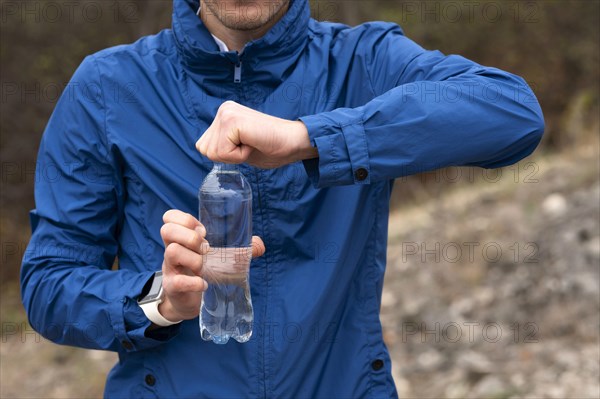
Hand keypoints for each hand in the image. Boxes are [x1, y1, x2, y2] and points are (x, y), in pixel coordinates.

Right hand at [157, 209, 265, 322]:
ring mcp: (170, 268)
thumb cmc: (203, 272)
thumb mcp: (218, 257)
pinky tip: (204, 284)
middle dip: (191, 236)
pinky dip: (194, 282)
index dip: (185, 219)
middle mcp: (171, 249)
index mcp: (181, 238)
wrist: (190, 301)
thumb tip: (260, 245)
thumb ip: (238, 249)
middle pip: (167, 230)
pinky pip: (177, 281)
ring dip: (194, 258)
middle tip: (206, 248)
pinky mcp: (173, 287)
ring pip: (172, 252)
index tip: (204, 231)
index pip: (170, 217)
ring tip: (204, 267)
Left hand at [196, 101, 317, 168]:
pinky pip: (223, 152)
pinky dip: (239, 156)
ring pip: (212, 152)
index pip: (204, 146)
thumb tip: (205, 149)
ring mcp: (227, 113)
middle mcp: (223, 109)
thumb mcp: (239, 146)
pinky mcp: (233, 121)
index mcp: (224, 114)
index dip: (225, 155)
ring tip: (252, 144)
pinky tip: (253, 144)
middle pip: (204, 149)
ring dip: (234, 156)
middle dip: (227, 156)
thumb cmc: (272, 147)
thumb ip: (223, 144)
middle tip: (250, 145)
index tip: (246, 146)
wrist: (295, 142)